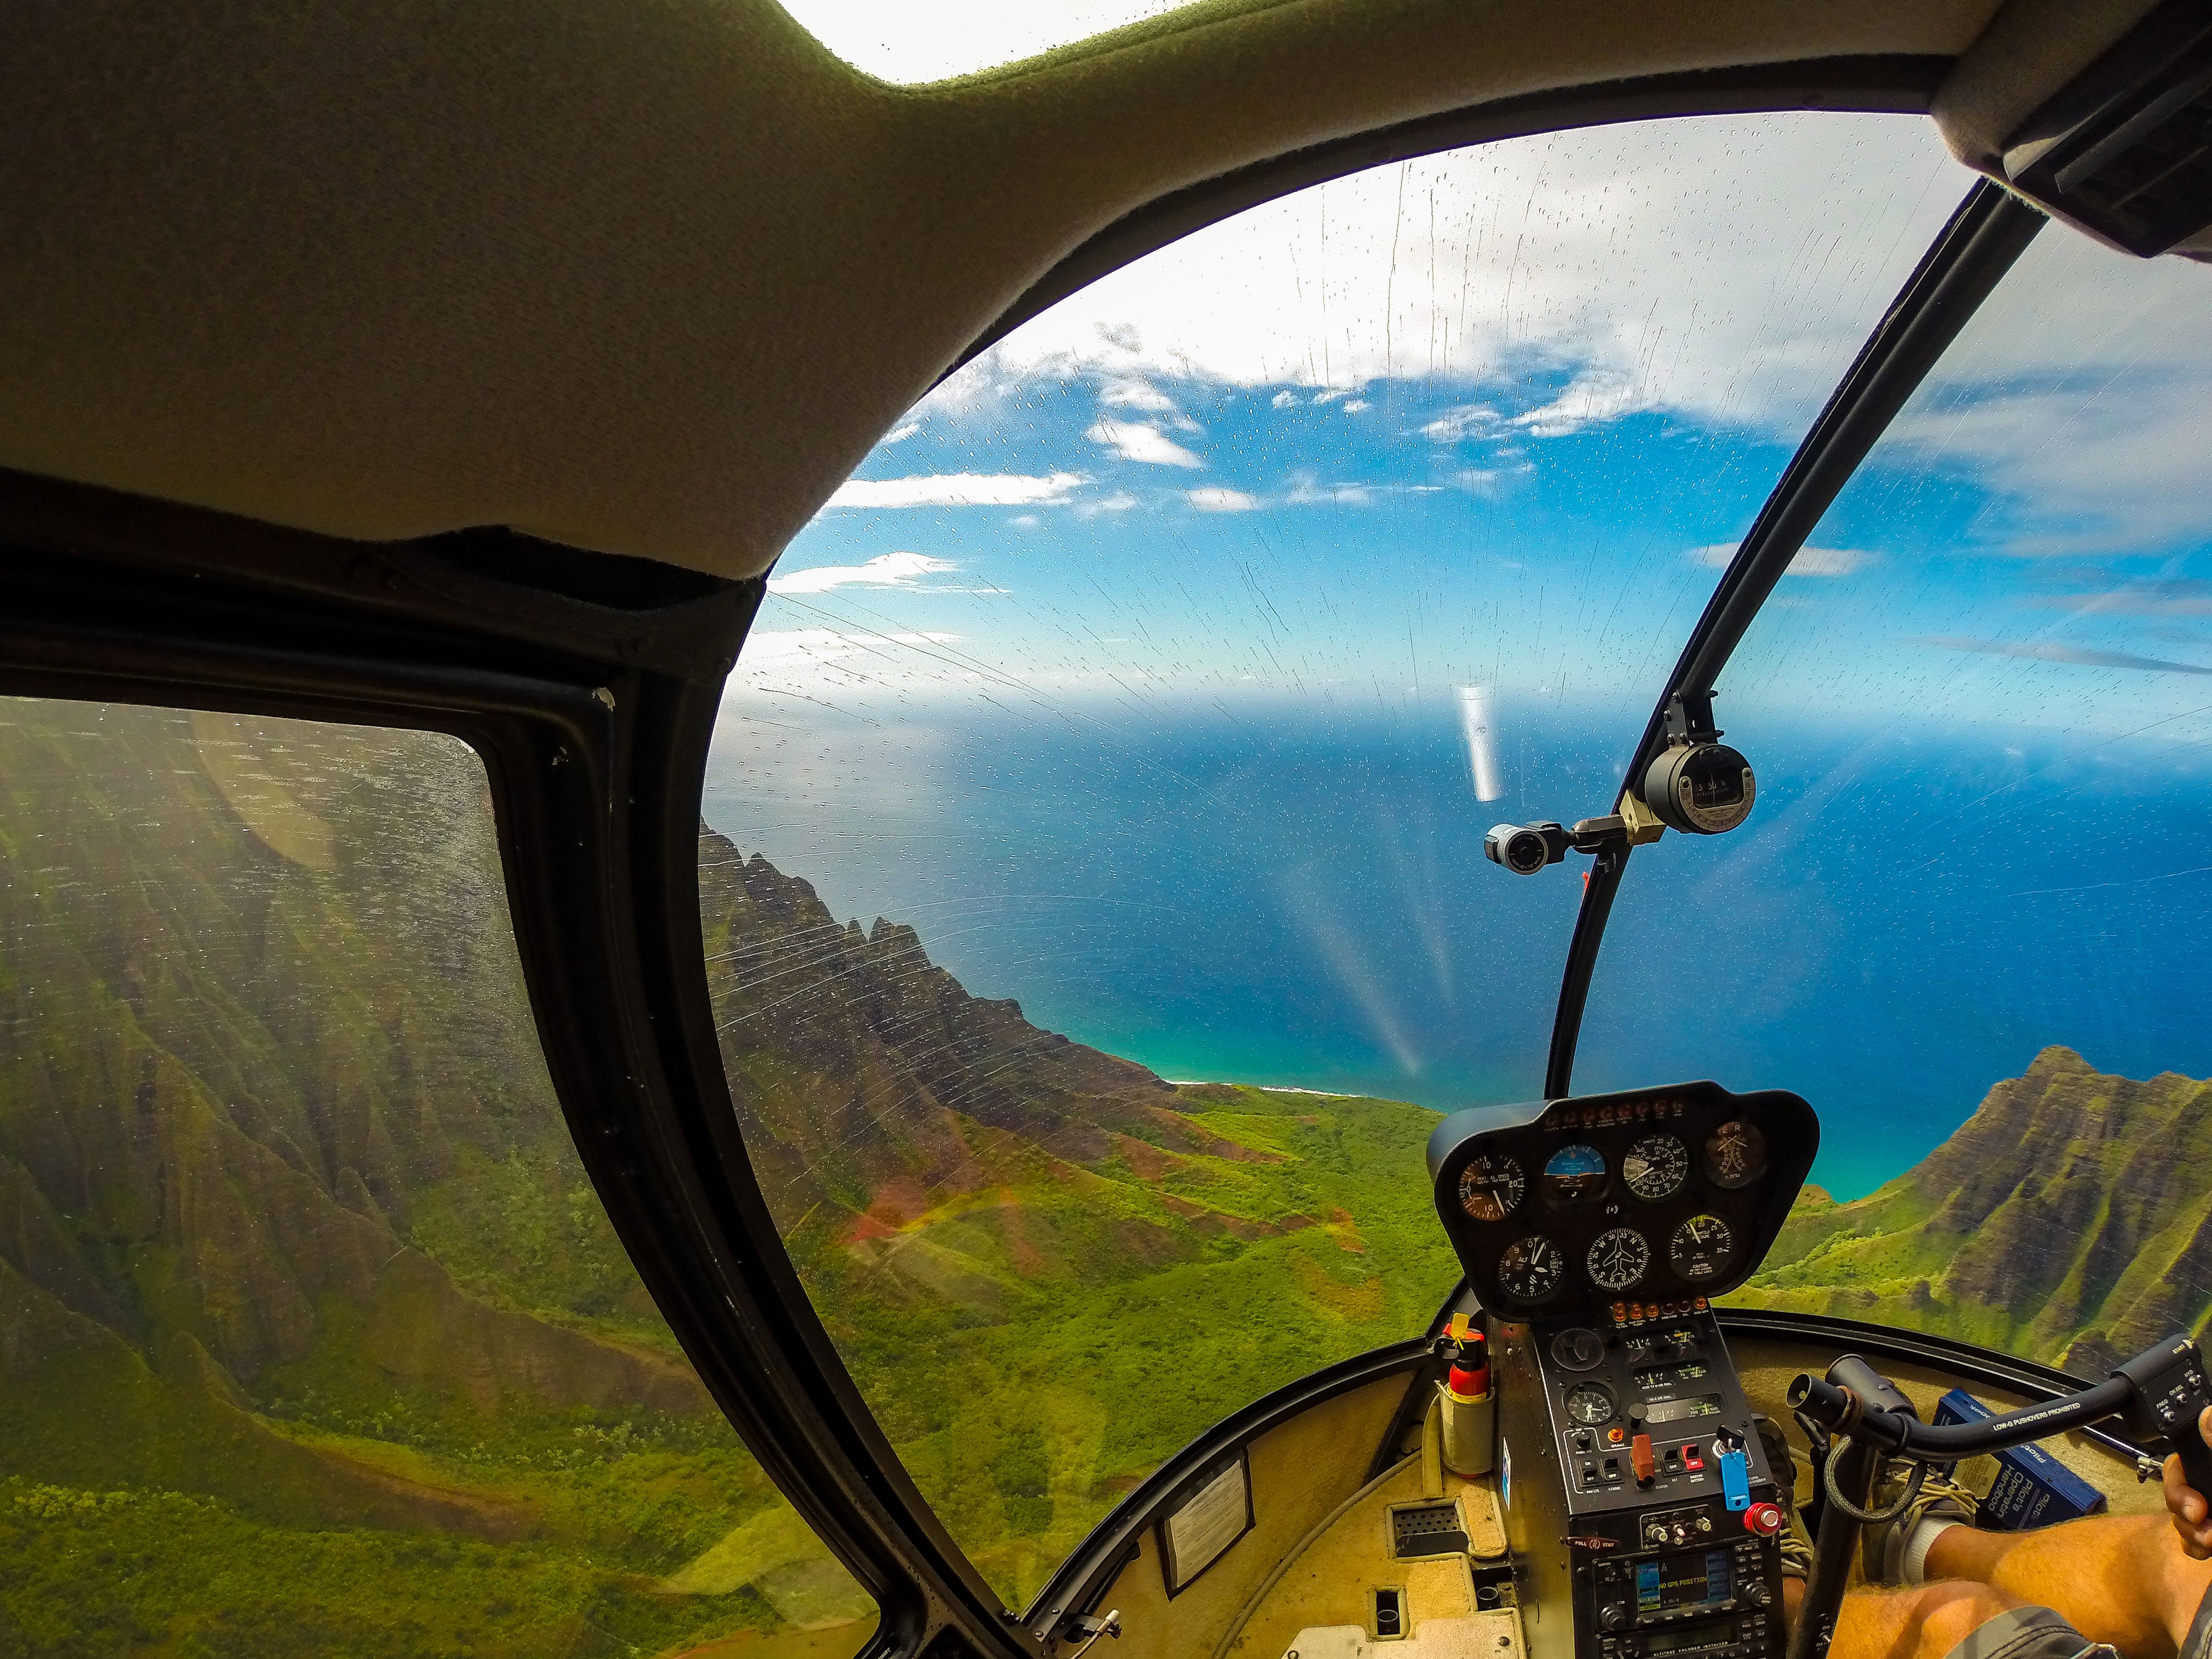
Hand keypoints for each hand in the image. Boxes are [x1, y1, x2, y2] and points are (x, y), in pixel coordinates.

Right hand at [2164, 1403, 2211, 1559]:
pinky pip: (2191, 1538)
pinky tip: (2207, 1551)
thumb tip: (2206, 1414)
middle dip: (2182, 1510)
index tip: (2198, 1508)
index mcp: (2211, 1461)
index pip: (2181, 1459)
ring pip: (2181, 1515)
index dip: (2179, 1481)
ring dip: (2191, 1534)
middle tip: (2205, 1525)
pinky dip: (2194, 1547)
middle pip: (2176, 1487)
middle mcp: (2210, 1482)